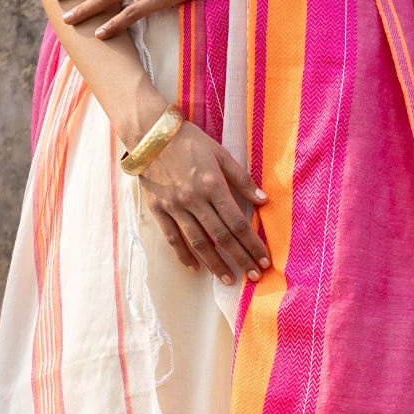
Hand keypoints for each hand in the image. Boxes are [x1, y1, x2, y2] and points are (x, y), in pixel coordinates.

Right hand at [137, 120, 269, 284]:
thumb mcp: (219, 153)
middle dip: (240, 259)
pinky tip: (196, 268)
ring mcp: (174, 206)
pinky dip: (184, 255)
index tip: (264, 259)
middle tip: (253, 277)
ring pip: (198, 242)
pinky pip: (172, 238)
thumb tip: (263, 200)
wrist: (149, 134)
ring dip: (215, 263)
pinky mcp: (158, 209)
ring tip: (228, 279)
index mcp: (212, 185)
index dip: (252, 243)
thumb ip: (241, 178)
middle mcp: (194, 199)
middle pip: (221, 236)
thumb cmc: (189, 141)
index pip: (237, 222)